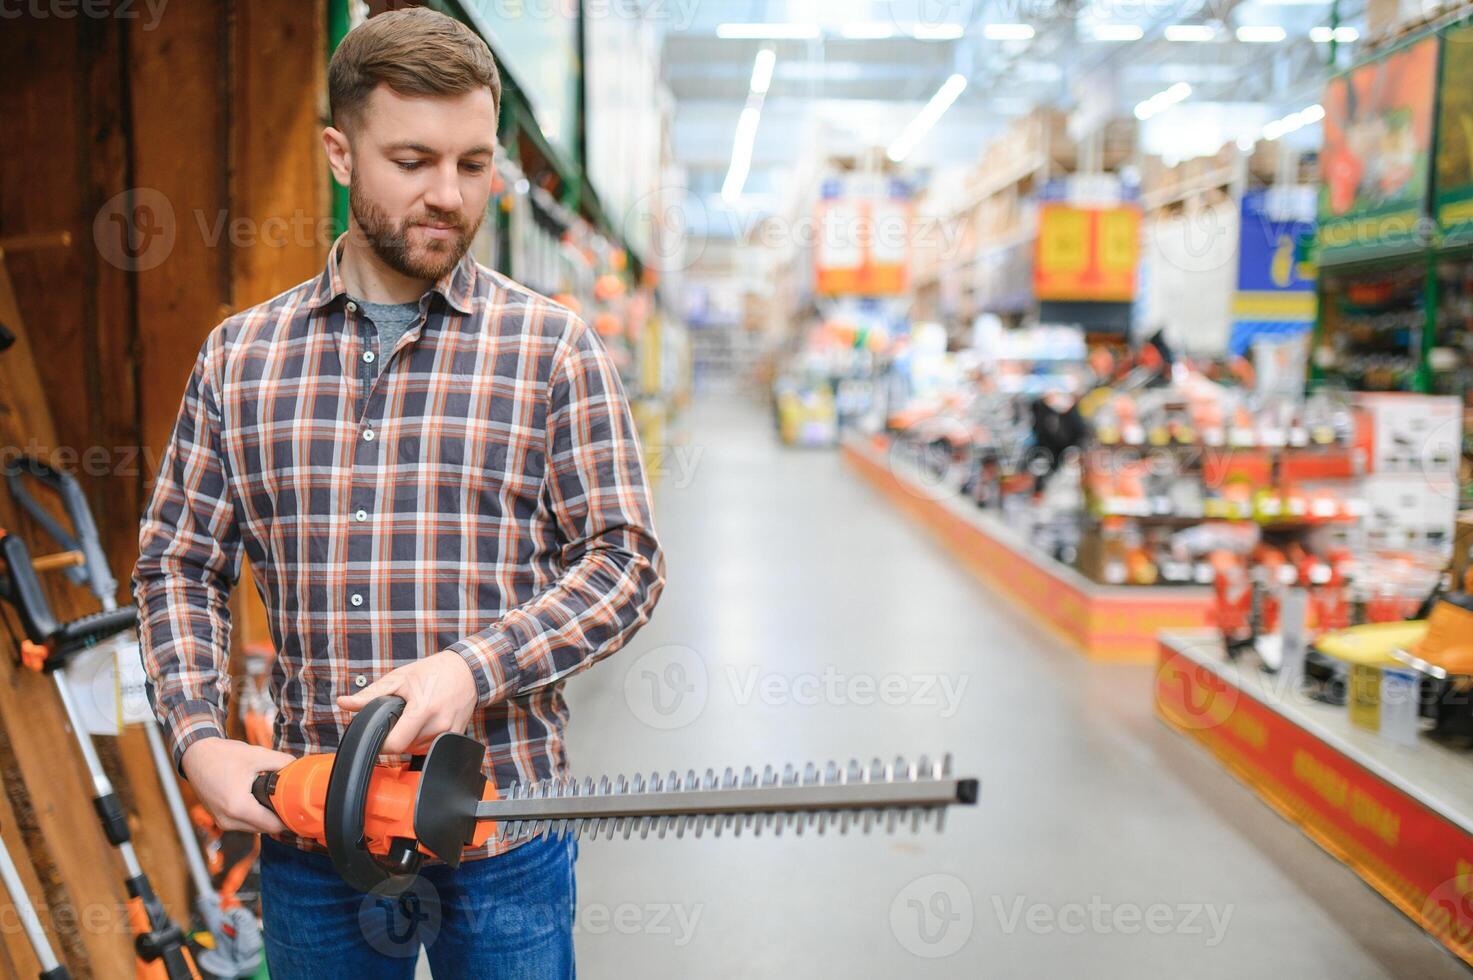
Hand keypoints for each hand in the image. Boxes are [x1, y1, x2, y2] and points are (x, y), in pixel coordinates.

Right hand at [181, 737, 295, 833]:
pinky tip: (262, 800)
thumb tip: (301, 769)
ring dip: (267, 816)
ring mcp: (222, 822)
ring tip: (277, 798)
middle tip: (294, 801)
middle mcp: (228, 820)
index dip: (290, 818)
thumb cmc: (223, 755)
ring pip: (255, 828)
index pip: (273, 825)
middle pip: (265, 828)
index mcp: (238, 807)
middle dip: (280, 816)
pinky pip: (244, 823)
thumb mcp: (257, 755)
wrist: (195, 755)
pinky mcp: (220, 819)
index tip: (303, 808)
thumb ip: (282, 762)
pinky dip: (255, 815)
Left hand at [336, 650, 477, 754]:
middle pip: (406, 748)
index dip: (382, 743)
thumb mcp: (398, 678)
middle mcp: (438, 725)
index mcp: (423, 710)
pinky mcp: (456, 736)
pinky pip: (431, 747)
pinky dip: (424, 739)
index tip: (379, 734)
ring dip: (410, 739)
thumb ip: (369, 695)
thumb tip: (343, 703)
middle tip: (398, 717)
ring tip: (413, 717)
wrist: (467, 670)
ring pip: (418, 749)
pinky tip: (425, 723)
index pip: (396, 745)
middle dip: (396, 737)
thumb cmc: (433, 672)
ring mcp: (449, 732)